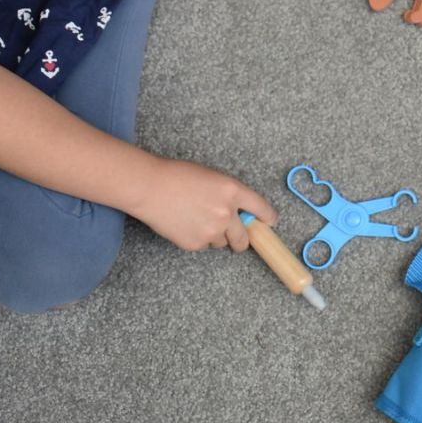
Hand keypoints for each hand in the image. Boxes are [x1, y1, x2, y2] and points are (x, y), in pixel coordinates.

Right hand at [130, 157, 275, 251]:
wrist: (151, 188)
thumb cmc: (178, 176)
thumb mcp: (213, 178)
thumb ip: (229, 195)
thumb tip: (238, 212)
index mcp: (233, 191)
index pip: (260, 207)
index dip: (268, 217)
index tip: (271, 222)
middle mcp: (227, 213)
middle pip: (244, 237)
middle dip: (242, 240)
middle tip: (237, 239)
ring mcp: (211, 231)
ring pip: (222, 242)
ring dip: (216, 236)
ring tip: (196, 220)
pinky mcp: (195, 244)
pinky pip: (204, 246)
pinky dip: (198, 239)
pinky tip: (185, 224)